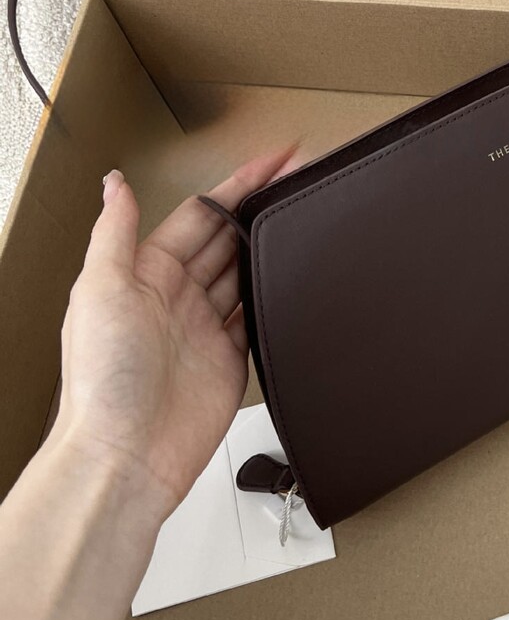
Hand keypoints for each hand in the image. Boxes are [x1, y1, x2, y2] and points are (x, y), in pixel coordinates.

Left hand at [53, 145, 302, 520]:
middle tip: (297, 180)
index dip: (236, 185)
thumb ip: (113, 232)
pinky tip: (288, 280)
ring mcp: (203, 329)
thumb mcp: (99, 290)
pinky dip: (273, 299)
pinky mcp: (229, 361)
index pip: (199, 214)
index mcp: (143, 273)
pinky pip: (256, 320)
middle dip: (259, 208)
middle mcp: (175, 298)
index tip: (269, 162)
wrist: (126, 457)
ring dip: (269, 246)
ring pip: (245, 273)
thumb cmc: (102, 381)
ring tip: (298, 218)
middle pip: (226, 239)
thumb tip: (113, 182)